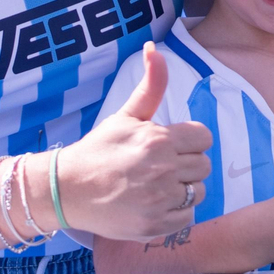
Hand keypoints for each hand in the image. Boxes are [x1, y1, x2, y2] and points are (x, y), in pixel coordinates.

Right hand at [57, 44, 212, 241]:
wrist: (69, 189)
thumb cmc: (100, 149)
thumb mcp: (126, 114)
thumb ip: (151, 84)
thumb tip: (154, 48)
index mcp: (158, 139)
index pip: (204, 138)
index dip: (190, 141)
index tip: (171, 146)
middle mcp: (162, 169)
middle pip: (204, 165)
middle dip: (186, 164)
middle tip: (161, 166)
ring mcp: (159, 200)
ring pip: (199, 191)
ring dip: (183, 189)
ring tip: (158, 185)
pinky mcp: (155, 225)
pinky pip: (188, 216)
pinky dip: (176, 212)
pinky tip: (155, 203)